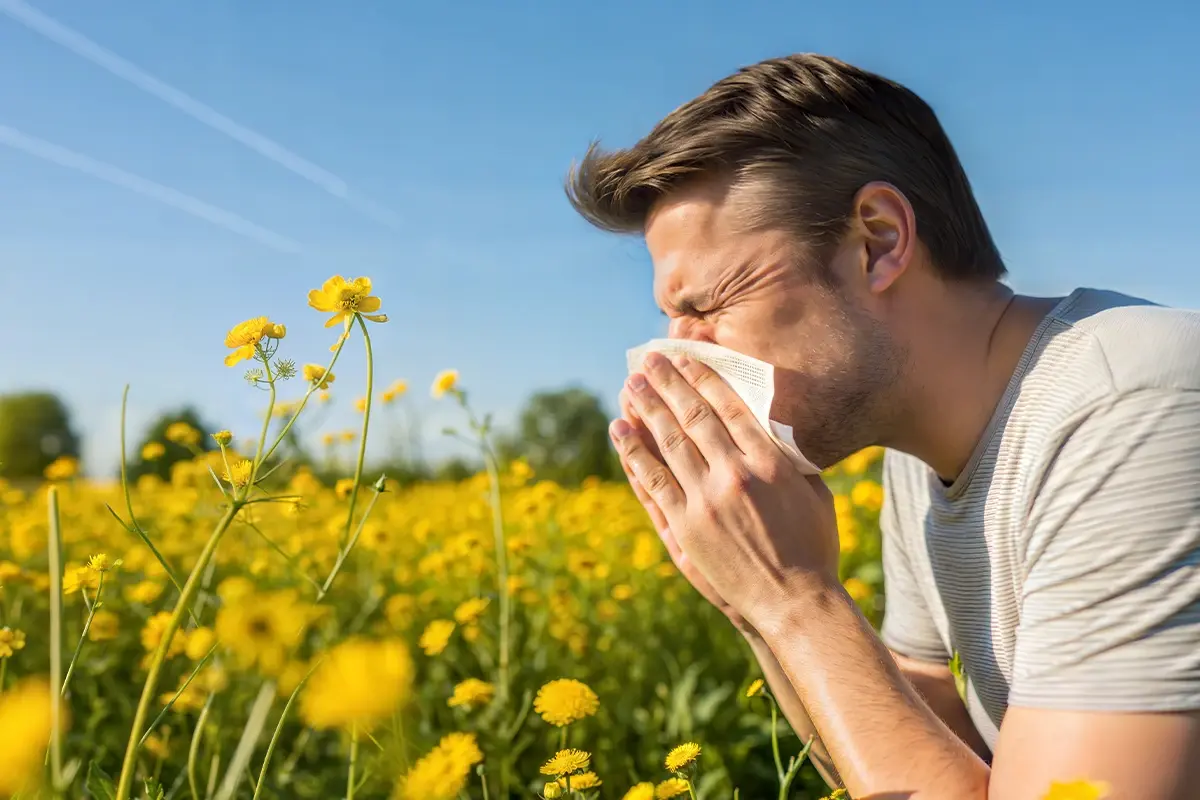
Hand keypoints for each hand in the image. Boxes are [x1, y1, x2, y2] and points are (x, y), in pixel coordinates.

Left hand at [611, 352, 838, 632]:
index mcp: (770, 462)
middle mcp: (736, 474)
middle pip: (694, 417)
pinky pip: (653, 481)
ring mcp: (706, 501)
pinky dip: (634, 453)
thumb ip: (795, 459)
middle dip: (669, 385)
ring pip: (669, 443)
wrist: (795, 602)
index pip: (729, 408)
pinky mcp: (685, 527)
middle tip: (649, 361)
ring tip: (630, 386)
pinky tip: (620, 431)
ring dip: (647, 410)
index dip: (703, 379)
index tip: (685, 358)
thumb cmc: (814, 548)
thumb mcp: (816, 494)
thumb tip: (778, 427)